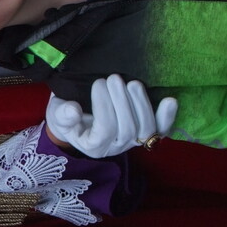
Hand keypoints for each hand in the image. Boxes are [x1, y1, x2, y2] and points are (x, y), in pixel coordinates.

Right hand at [45, 74, 176, 157]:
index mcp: (93, 146)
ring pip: (146, 129)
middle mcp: (116, 147)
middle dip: (122, 101)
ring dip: (142, 104)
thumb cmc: (65, 115)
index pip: (105, 130)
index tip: (98, 83)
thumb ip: (62, 114)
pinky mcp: (145, 132)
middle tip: (113, 78)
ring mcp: (133, 141)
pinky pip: (162, 129)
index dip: (104, 106)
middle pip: (128, 129)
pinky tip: (170, 100)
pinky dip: (167, 116)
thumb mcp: (57, 114)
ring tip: (132, 83)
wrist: (75, 119)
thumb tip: (72, 110)